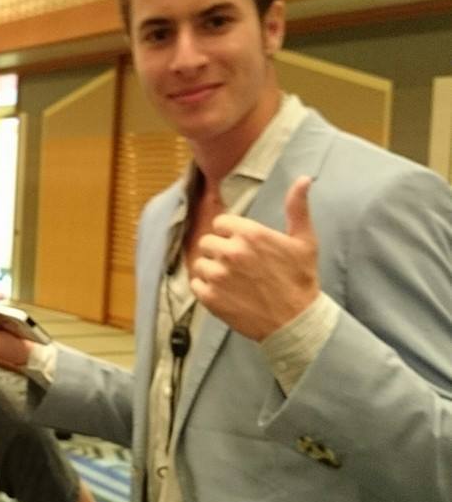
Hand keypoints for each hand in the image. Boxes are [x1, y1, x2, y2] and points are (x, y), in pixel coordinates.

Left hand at [190, 176, 319, 340]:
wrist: (295, 322)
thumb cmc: (301, 280)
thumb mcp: (304, 241)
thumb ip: (297, 208)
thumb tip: (303, 179)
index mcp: (250, 234)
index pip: (220, 223)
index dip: (230, 233)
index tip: (242, 246)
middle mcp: (230, 252)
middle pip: (207, 242)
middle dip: (219, 251)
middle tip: (236, 266)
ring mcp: (218, 276)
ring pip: (199, 263)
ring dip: (211, 270)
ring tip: (231, 281)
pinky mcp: (210, 298)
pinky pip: (195, 285)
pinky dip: (205, 289)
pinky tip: (224, 293)